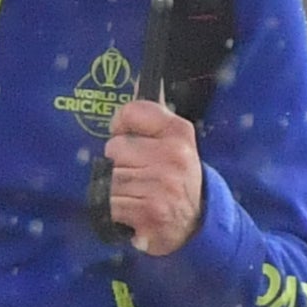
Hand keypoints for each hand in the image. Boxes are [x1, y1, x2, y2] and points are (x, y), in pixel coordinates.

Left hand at [101, 98, 203, 256]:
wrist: (197, 224)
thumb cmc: (178, 179)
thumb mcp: (174, 143)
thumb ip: (153, 116)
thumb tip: (137, 82)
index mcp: (179, 133)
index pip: (132, 111)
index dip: (120, 126)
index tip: (125, 137)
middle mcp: (174, 155)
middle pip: (113, 148)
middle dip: (118, 164)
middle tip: (138, 177)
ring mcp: (162, 183)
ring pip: (109, 177)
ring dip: (115, 190)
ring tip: (136, 195)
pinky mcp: (150, 210)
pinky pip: (109, 203)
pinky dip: (114, 211)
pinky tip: (132, 212)